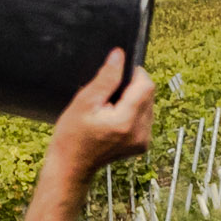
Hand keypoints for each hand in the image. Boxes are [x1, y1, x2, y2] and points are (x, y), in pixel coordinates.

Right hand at [50, 47, 160, 174]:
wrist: (72, 165)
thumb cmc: (72, 135)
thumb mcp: (84, 102)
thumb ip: (105, 78)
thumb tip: (119, 55)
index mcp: (126, 121)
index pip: (146, 85)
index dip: (134, 74)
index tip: (118, 74)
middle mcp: (140, 132)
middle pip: (149, 94)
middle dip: (132, 88)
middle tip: (108, 95)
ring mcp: (143, 141)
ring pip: (148, 105)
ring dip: (133, 100)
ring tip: (110, 108)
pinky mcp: (142, 144)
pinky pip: (145, 118)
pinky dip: (133, 112)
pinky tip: (115, 118)